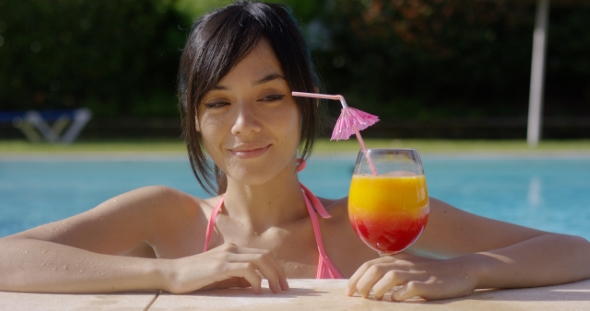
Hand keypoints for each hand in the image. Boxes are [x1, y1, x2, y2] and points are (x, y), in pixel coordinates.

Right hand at [162, 243, 288, 293]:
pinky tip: (257, 290)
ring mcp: (226, 255)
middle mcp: (232, 249)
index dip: (276, 268)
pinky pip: (246, 269)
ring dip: (272, 276)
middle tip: (284, 289)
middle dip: (278, 273)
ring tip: (275, 291)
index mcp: (233, 250)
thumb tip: (256, 285)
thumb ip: (237, 278)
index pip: (263, 255)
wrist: (171, 274)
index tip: (282, 284)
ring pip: (259, 260)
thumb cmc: (195, 279)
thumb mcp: (221, 277)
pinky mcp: (220, 265)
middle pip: (265, 256)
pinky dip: (256, 279)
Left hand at [346, 253, 476, 300]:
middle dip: (362, 283)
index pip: (370, 264)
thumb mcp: (410, 264)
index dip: (356, 277)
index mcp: (398, 259)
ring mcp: (417, 274)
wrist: (462, 270)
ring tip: (375, 298)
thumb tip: (373, 263)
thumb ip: (392, 263)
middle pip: (375, 269)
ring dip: (378, 289)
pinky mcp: (429, 284)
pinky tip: (396, 300)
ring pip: (390, 276)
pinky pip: (410, 288)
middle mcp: (405, 265)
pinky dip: (399, 294)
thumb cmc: (431, 271)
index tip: (349, 291)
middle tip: (360, 297)